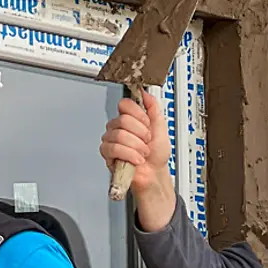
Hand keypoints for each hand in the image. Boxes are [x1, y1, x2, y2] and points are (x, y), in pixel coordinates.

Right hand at [99, 92, 175, 230]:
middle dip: (140, 133)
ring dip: (136, 146)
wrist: (154, 174)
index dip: (138, 115)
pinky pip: (113, 148)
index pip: (125, 104)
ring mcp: (111, 139)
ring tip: (142, 153)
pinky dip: (129, 155)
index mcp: (130, 118)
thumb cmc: (156, 155)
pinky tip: (136, 159)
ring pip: (119, 135)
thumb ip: (153, 108)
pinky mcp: (107, 154)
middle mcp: (118, 127)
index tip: (147, 125)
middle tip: (146, 142)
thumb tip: (146, 93)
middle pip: (123, 120)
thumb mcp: (161, 127)